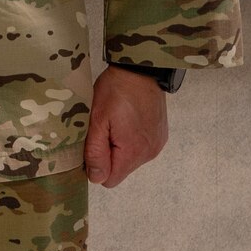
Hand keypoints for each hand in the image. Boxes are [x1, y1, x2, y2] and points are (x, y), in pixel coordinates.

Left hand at [84, 64, 169, 186]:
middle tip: (101, 129)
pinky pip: (140, 148)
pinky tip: (125, 121)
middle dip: (106, 155)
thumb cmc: (115, 92)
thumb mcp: (97, 120)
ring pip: (129, 159)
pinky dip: (129, 140)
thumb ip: (96, 151)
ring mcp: (157, 144)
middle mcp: (149, 153)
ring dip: (118, 147)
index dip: (95, 166)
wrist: (141, 71)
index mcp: (133, 152)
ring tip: (113, 122)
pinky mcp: (160, 136)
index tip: (90, 145)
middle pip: (120, 169)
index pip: (110, 179)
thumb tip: (96, 178)